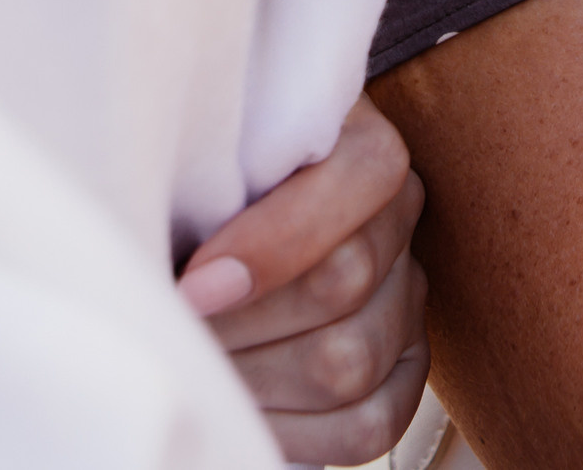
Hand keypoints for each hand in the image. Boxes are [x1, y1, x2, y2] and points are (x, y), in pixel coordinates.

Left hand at [179, 96, 430, 466]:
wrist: (210, 225)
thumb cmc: (202, 184)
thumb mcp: (207, 155)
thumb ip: (209, 176)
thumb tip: (191, 275)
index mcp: (366, 149)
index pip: (356, 186)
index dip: (272, 246)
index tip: (191, 287)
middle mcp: (399, 220)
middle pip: (342, 285)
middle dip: (241, 324)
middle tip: (175, 335)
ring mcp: (407, 299)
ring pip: (348, 363)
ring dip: (254, 380)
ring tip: (196, 370)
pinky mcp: (404, 371)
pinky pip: (368, 424)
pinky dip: (293, 432)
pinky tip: (240, 410)